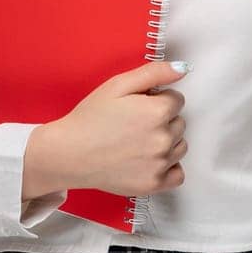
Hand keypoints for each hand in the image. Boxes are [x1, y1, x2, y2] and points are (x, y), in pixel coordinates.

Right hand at [48, 60, 189, 197]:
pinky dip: (169, 167)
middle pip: (179, 123)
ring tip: (139, 141)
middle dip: (162, 120)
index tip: (139, 106)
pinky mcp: (153, 184)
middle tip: (135, 124)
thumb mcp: (118, 85)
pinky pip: (178, 174)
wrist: (69, 153)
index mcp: (157, 111)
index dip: (157, 99)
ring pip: (180, 146)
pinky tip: (150, 160)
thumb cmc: (90, 118)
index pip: (177, 100)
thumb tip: (182, 68)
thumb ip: (154, 73)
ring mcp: (159, 164)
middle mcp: (163, 139)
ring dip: (167, 142)